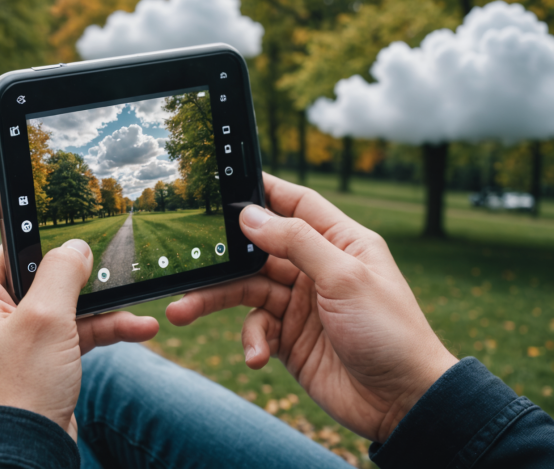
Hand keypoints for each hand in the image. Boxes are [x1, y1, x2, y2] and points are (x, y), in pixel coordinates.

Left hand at [0, 173, 158, 439]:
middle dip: (65, 257)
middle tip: (97, 244)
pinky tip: (136, 329)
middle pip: (21, 260)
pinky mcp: (24, 357)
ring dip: (92, 300)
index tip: (8, 171)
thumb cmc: (17, 392)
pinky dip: (93, 328)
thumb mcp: (47, 319)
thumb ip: (65, 270)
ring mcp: (1, 334)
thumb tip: (77, 248)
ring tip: (132, 298)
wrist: (19, 460)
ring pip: (49, 298)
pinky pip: (60, 330)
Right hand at [166, 173, 456, 442]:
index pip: (296, 203)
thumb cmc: (389, 332)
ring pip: (246, 290)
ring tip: (182, 312)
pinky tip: (258, 358)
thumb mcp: (345, 278)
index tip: (224, 182)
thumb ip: (297, 242)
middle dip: (223, 257)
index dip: (262, 191)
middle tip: (187, 260)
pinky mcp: (290, 337)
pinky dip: (251, 341)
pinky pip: (256, 328)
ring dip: (215, 300)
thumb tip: (251, 215)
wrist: (403, 402)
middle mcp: (317, 268)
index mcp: (339, 242)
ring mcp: (301, 303)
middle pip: (258, 250)